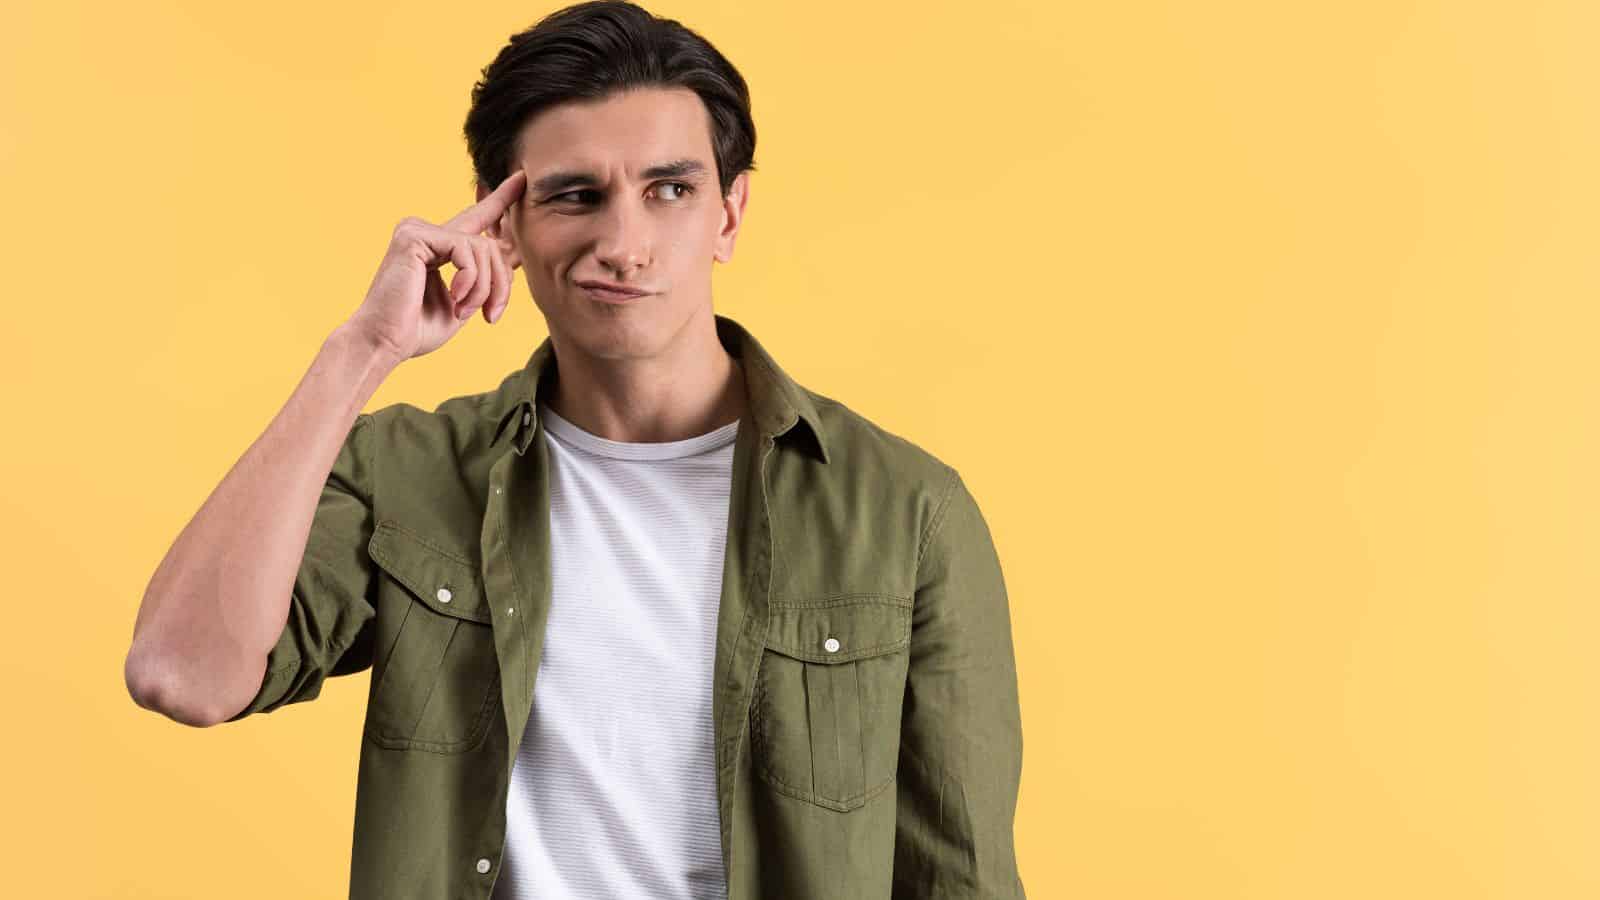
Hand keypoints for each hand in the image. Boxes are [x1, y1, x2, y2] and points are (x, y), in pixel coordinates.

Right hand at [344, 168, 526, 360]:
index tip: (521, 179)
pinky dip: (470, 280)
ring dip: (484, 288)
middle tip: (492, 315)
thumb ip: (485, 277)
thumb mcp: (465, 302)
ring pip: (482, 248)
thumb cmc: (416, 330)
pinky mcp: (414, 235)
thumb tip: (514, 254)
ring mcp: (418, 230)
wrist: (383, 343)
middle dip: (500, 284)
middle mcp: (426, 232)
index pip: (476, 219)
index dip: (500, 199)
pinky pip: (466, 250)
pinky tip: (456, 298)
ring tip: (466, 312)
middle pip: (489, 244)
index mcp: (437, 247)